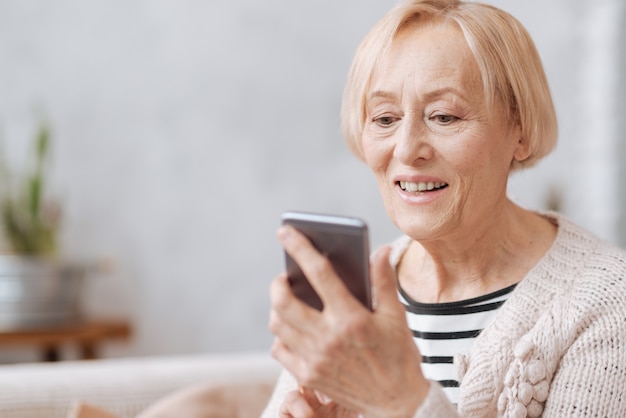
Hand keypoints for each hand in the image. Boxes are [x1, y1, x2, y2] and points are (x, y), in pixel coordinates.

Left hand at [269, 225, 428, 417]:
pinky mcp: (308, 375)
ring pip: (277, 324)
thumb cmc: (398, 356)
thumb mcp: (396, 316)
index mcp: (351, 317)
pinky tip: (292, 329)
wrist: (397, 402)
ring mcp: (315, 358)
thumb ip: (383, 280)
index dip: (299, 247)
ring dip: (277, 308)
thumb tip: (379, 250)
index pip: (319, 273)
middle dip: (278, 283)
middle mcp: (328, 338)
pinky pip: (279, 349)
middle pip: (284, 301)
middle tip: (285, 278)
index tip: (286, 231)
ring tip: (289, 301)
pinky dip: (280, 335)